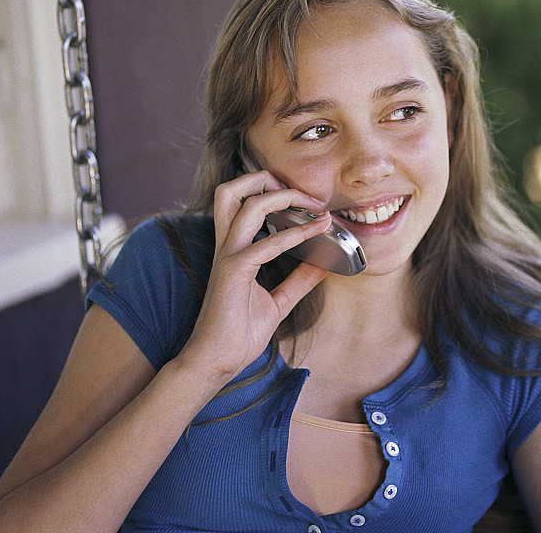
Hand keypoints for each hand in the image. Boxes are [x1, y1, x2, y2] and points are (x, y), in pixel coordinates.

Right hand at [176, 170, 329, 391]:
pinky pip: (266, 244)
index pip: (241, 201)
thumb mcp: (278, 301)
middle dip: (264, 177)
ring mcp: (228, 256)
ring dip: (284, 197)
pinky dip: (295, 234)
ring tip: (313, 203)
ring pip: (248, 205)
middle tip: (302, 189)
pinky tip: (317, 231)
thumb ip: (299, 280)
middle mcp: (227, 246)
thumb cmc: (238, 333)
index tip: (308, 198)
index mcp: (233, 248)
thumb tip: (325, 264)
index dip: (271, 189)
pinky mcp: (233, 273)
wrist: (215, 363)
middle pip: (231, 189)